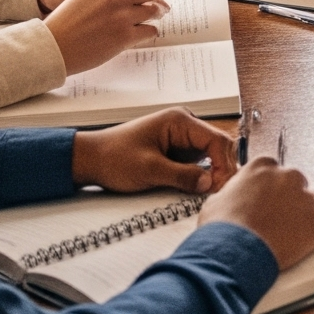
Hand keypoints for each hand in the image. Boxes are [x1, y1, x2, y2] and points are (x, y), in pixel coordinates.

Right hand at [42, 0, 169, 73]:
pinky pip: (150, 31)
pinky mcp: (124, 37)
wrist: (53, 47)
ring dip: (155, 14)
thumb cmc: (66, 21)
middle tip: (154, 3)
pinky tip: (143, 32)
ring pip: (154, 11)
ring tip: (153, 17)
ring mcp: (121, 17)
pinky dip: (149, 31)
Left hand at [71, 109, 236, 193]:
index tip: (220, 186)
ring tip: (213, 192)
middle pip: (217, 145)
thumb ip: (182, 176)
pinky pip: (198, 160)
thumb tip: (209, 183)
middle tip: (220, 192)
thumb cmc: (114, 158)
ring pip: (210, 153)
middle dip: (222, 168)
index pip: (216, 139)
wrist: (89, 159)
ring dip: (214, 171)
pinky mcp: (176, 149)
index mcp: (180, 121)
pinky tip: (202, 187)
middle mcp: (184, 124)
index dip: (223, 163)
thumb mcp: (149, 170)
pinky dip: (203, 173)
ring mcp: (181, 137)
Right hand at [199, 158, 313, 270]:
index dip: (272, 186)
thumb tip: (232, 198)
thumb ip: (233, 193)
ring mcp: (305, 199)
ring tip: (300, 226)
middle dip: (292, 197)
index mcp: (263, 167)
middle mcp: (288, 177)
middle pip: (299, 182)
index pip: (276, 169)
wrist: (232, 251)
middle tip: (281, 216)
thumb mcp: (216, 201)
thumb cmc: (221, 229)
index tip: (269, 198)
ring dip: (312, 209)